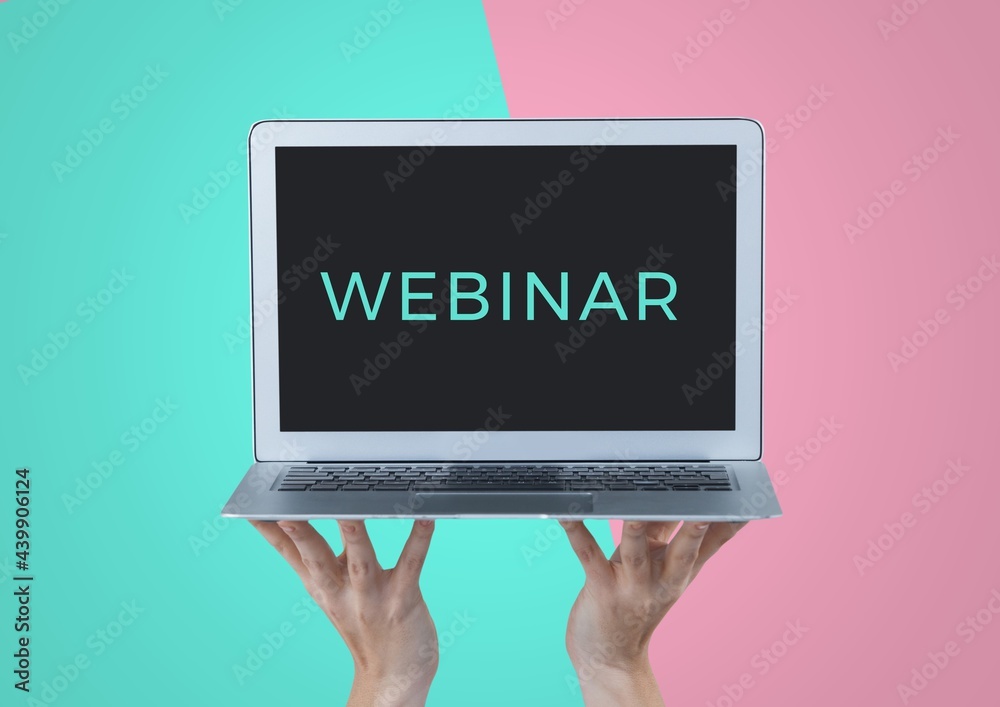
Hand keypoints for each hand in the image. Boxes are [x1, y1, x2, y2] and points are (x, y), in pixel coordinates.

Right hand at [250, 519, 436, 706]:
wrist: (393, 674)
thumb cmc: (364, 624)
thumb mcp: (331, 592)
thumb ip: (318, 557)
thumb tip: (303, 520)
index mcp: (321, 585)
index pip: (289, 554)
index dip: (270, 532)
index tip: (253, 508)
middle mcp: (341, 591)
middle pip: (315, 559)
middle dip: (300, 535)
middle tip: (286, 511)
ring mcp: (372, 597)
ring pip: (360, 561)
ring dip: (354, 535)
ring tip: (350, 511)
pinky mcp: (402, 600)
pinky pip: (411, 565)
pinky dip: (418, 540)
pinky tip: (425, 519)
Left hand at [559, 520, 745, 705]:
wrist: (610, 657)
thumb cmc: (636, 606)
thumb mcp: (665, 573)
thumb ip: (676, 537)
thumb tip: (690, 502)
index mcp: (680, 571)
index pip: (711, 543)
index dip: (728, 522)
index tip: (743, 499)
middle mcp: (661, 579)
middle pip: (684, 550)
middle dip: (695, 530)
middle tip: (705, 507)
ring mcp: (631, 585)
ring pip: (636, 551)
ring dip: (634, 528)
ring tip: (634, 507)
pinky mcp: (601, 588)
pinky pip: (588, 555)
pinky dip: (577, 532)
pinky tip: (568, 513)